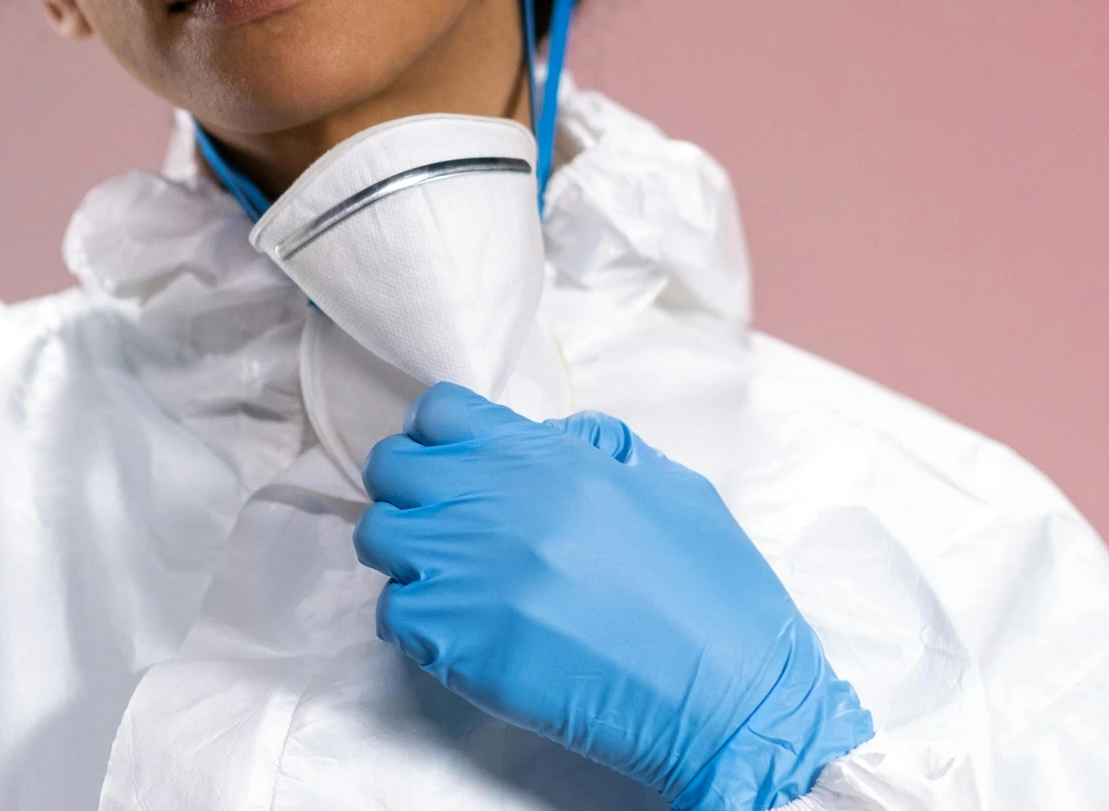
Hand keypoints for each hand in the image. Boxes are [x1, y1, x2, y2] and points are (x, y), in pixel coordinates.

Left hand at [357, 384, 873, 810]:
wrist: (728, 698)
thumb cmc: (714, 595)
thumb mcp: (670, 487)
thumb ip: (601, 450)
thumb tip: (557, 438)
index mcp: (549, 459)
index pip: (441, 410)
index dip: (439, 433)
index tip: (453, 459)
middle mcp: (497, 503)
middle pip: (394, 466)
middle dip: (412, 486)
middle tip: (445, 518)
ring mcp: (468, 572)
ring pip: (380, 535)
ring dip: (408, 549)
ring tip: (450, 575)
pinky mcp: (455, 643)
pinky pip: (393, 610)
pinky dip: (414, 617)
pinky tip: (460, 627)